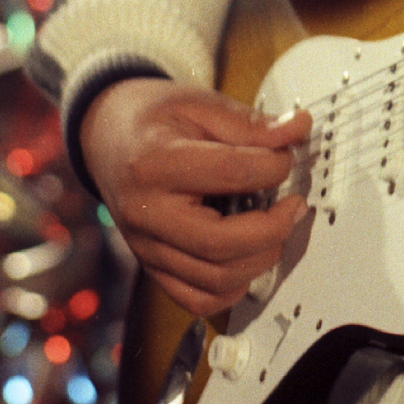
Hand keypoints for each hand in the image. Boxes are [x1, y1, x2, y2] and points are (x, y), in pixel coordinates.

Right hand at [81, 76, 312, 316]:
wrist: (107, 137)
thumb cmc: (151, 120)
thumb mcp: (199, 103)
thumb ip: (249, 123)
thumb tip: (296, 132)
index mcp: (155, 164)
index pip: (232, 174)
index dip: (274, 166)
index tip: (288, 156)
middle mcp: (146, 214)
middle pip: (220, 243)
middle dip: (273, 228)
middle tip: (295, 205)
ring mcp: (146, 247)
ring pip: (214, 280)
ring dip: (260, 259)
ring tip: (276, 227)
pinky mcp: (152, 267)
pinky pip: (197, 299)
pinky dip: (233, 288)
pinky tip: (249, 257)